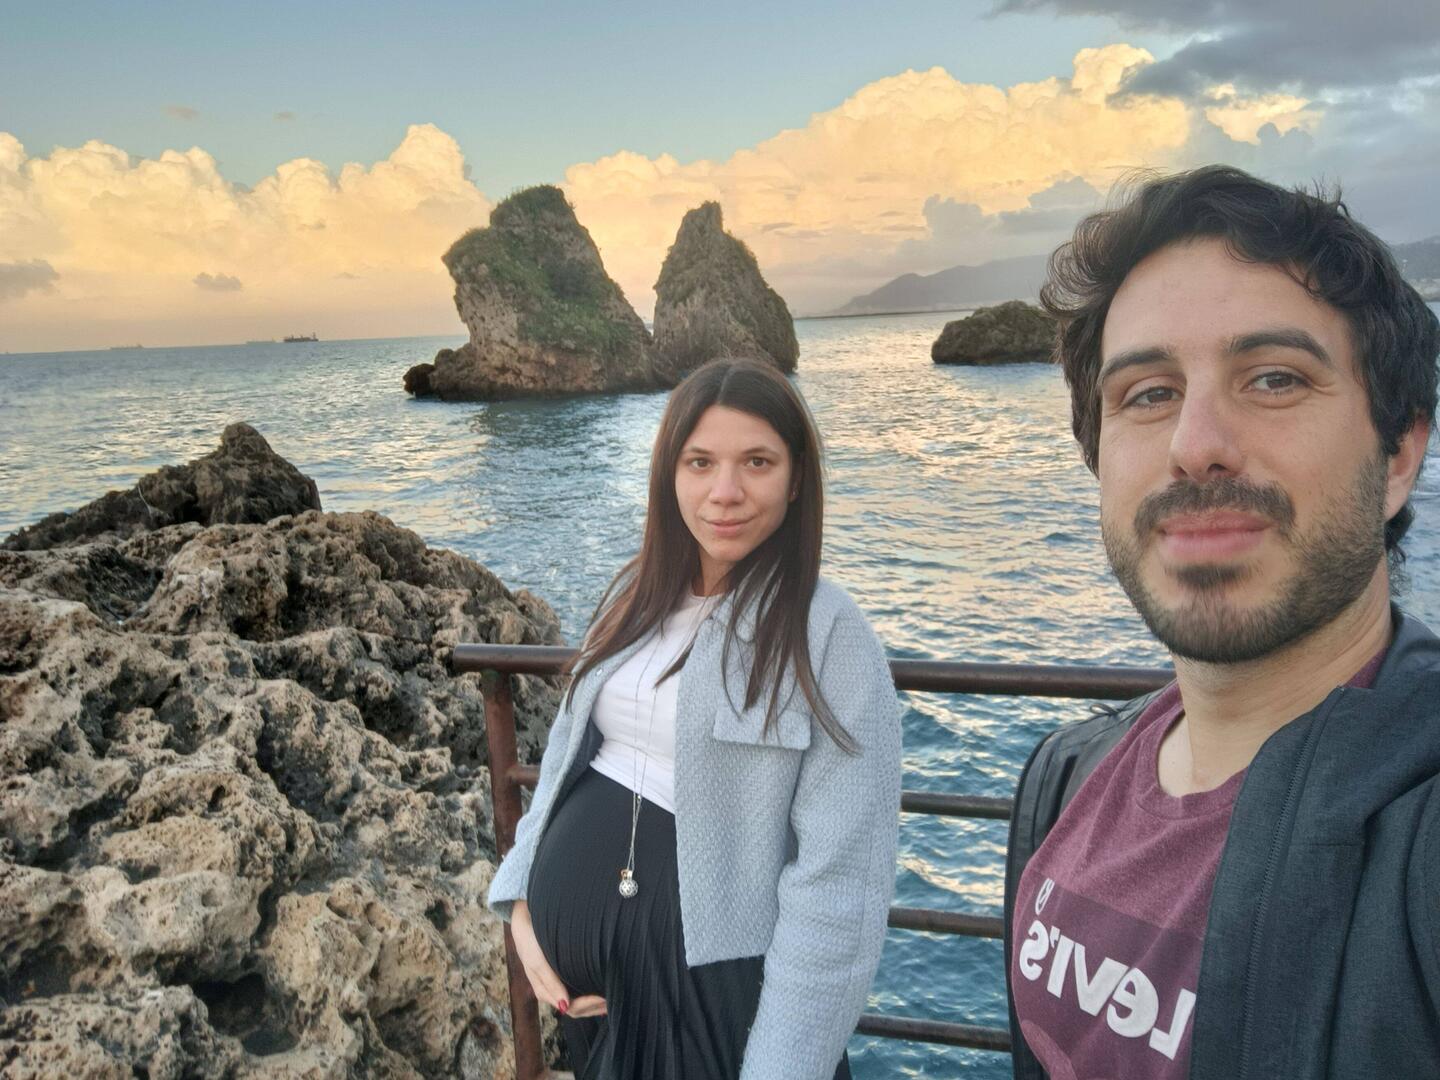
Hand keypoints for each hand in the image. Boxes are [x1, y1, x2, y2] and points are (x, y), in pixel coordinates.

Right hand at [510, 900, 606, 1017]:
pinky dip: (590, 991)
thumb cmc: (530, 940)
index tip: (606, 997)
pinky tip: (601, 986)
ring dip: (593, 1002)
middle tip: (616, 1001)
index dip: (589, 1006)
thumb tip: (564, 1007)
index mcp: (544, 991)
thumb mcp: (537, 962)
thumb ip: (551, 984)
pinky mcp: (560, 970)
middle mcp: (552, 989)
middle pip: (575, 1007)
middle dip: (594, 1007)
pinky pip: (577, 986)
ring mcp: (556, 980)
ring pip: (577, 999)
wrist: (524, 918)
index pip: (571, 1008)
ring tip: (613, 996)